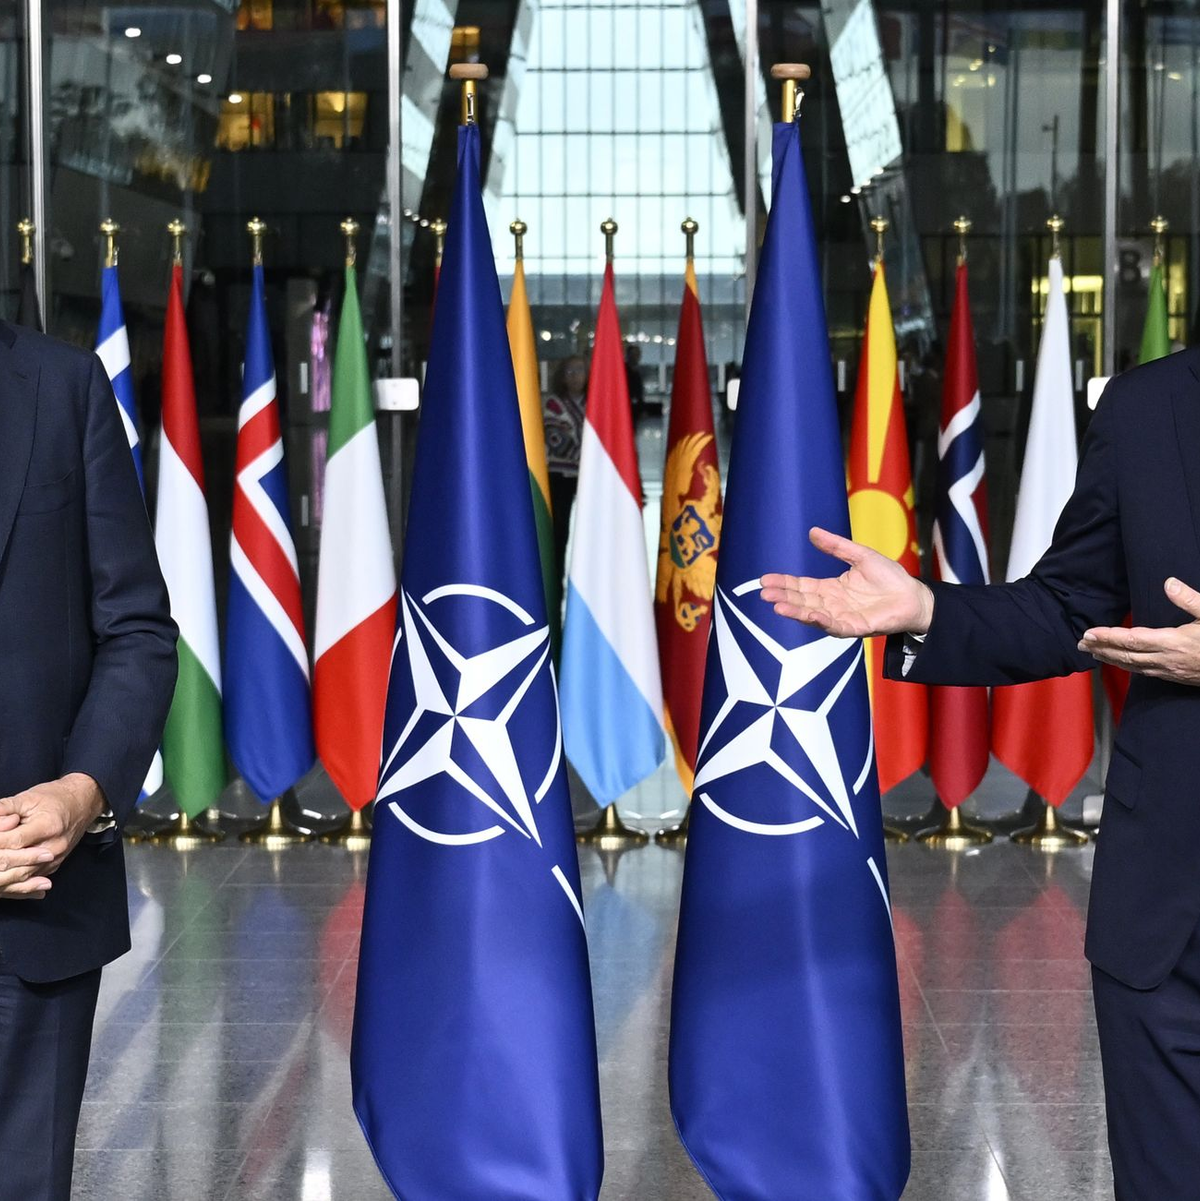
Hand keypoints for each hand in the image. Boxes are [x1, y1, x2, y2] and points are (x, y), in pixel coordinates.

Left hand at [0, 774, 106, 899]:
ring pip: (22, 878)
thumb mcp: (28, 797)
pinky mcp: (54, 866)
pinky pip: (30, 882)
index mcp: (47, 826)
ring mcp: (55, 859)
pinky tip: (3, 883)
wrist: (83, 803)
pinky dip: (14, 884)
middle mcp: (54, 846)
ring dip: (4, 879)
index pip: (13, 842)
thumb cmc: (55, 798)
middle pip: (16, 865)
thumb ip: (4, 808)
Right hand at [761, 527, 934, 638]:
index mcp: (831, 588)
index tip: (766, 580)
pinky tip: (809, 614)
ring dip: (795, 611)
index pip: (802, 586)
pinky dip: (821, 621)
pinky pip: (835, 626)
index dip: (784, 583)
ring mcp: (842, 617)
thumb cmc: (889, 577)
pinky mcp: (855, 627)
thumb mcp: (860, 556)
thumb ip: (837, 546)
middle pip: (802, 601)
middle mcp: (832, 604)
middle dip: (783, 597)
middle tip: (764, 594)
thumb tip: (813, 532)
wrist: (914, 595)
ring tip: (777, 606)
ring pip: (813, 615)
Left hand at [1080, 578, 1199, 684]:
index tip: (1089, 633)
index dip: (1108, 637)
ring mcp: (1170, 671)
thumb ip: (1190, 599)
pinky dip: (1127, 667)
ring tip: (1092, 652)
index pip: (1132, 640)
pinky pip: (1144, 673)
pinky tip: (1120, 662)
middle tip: (1080, 643)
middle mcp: (1167, 660)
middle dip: (1101, 649)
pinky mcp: (1176, 678)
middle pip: (1126, 656)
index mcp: (1174, 642)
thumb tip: (1168, 583)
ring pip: (1133, 667)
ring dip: (1110, 658)